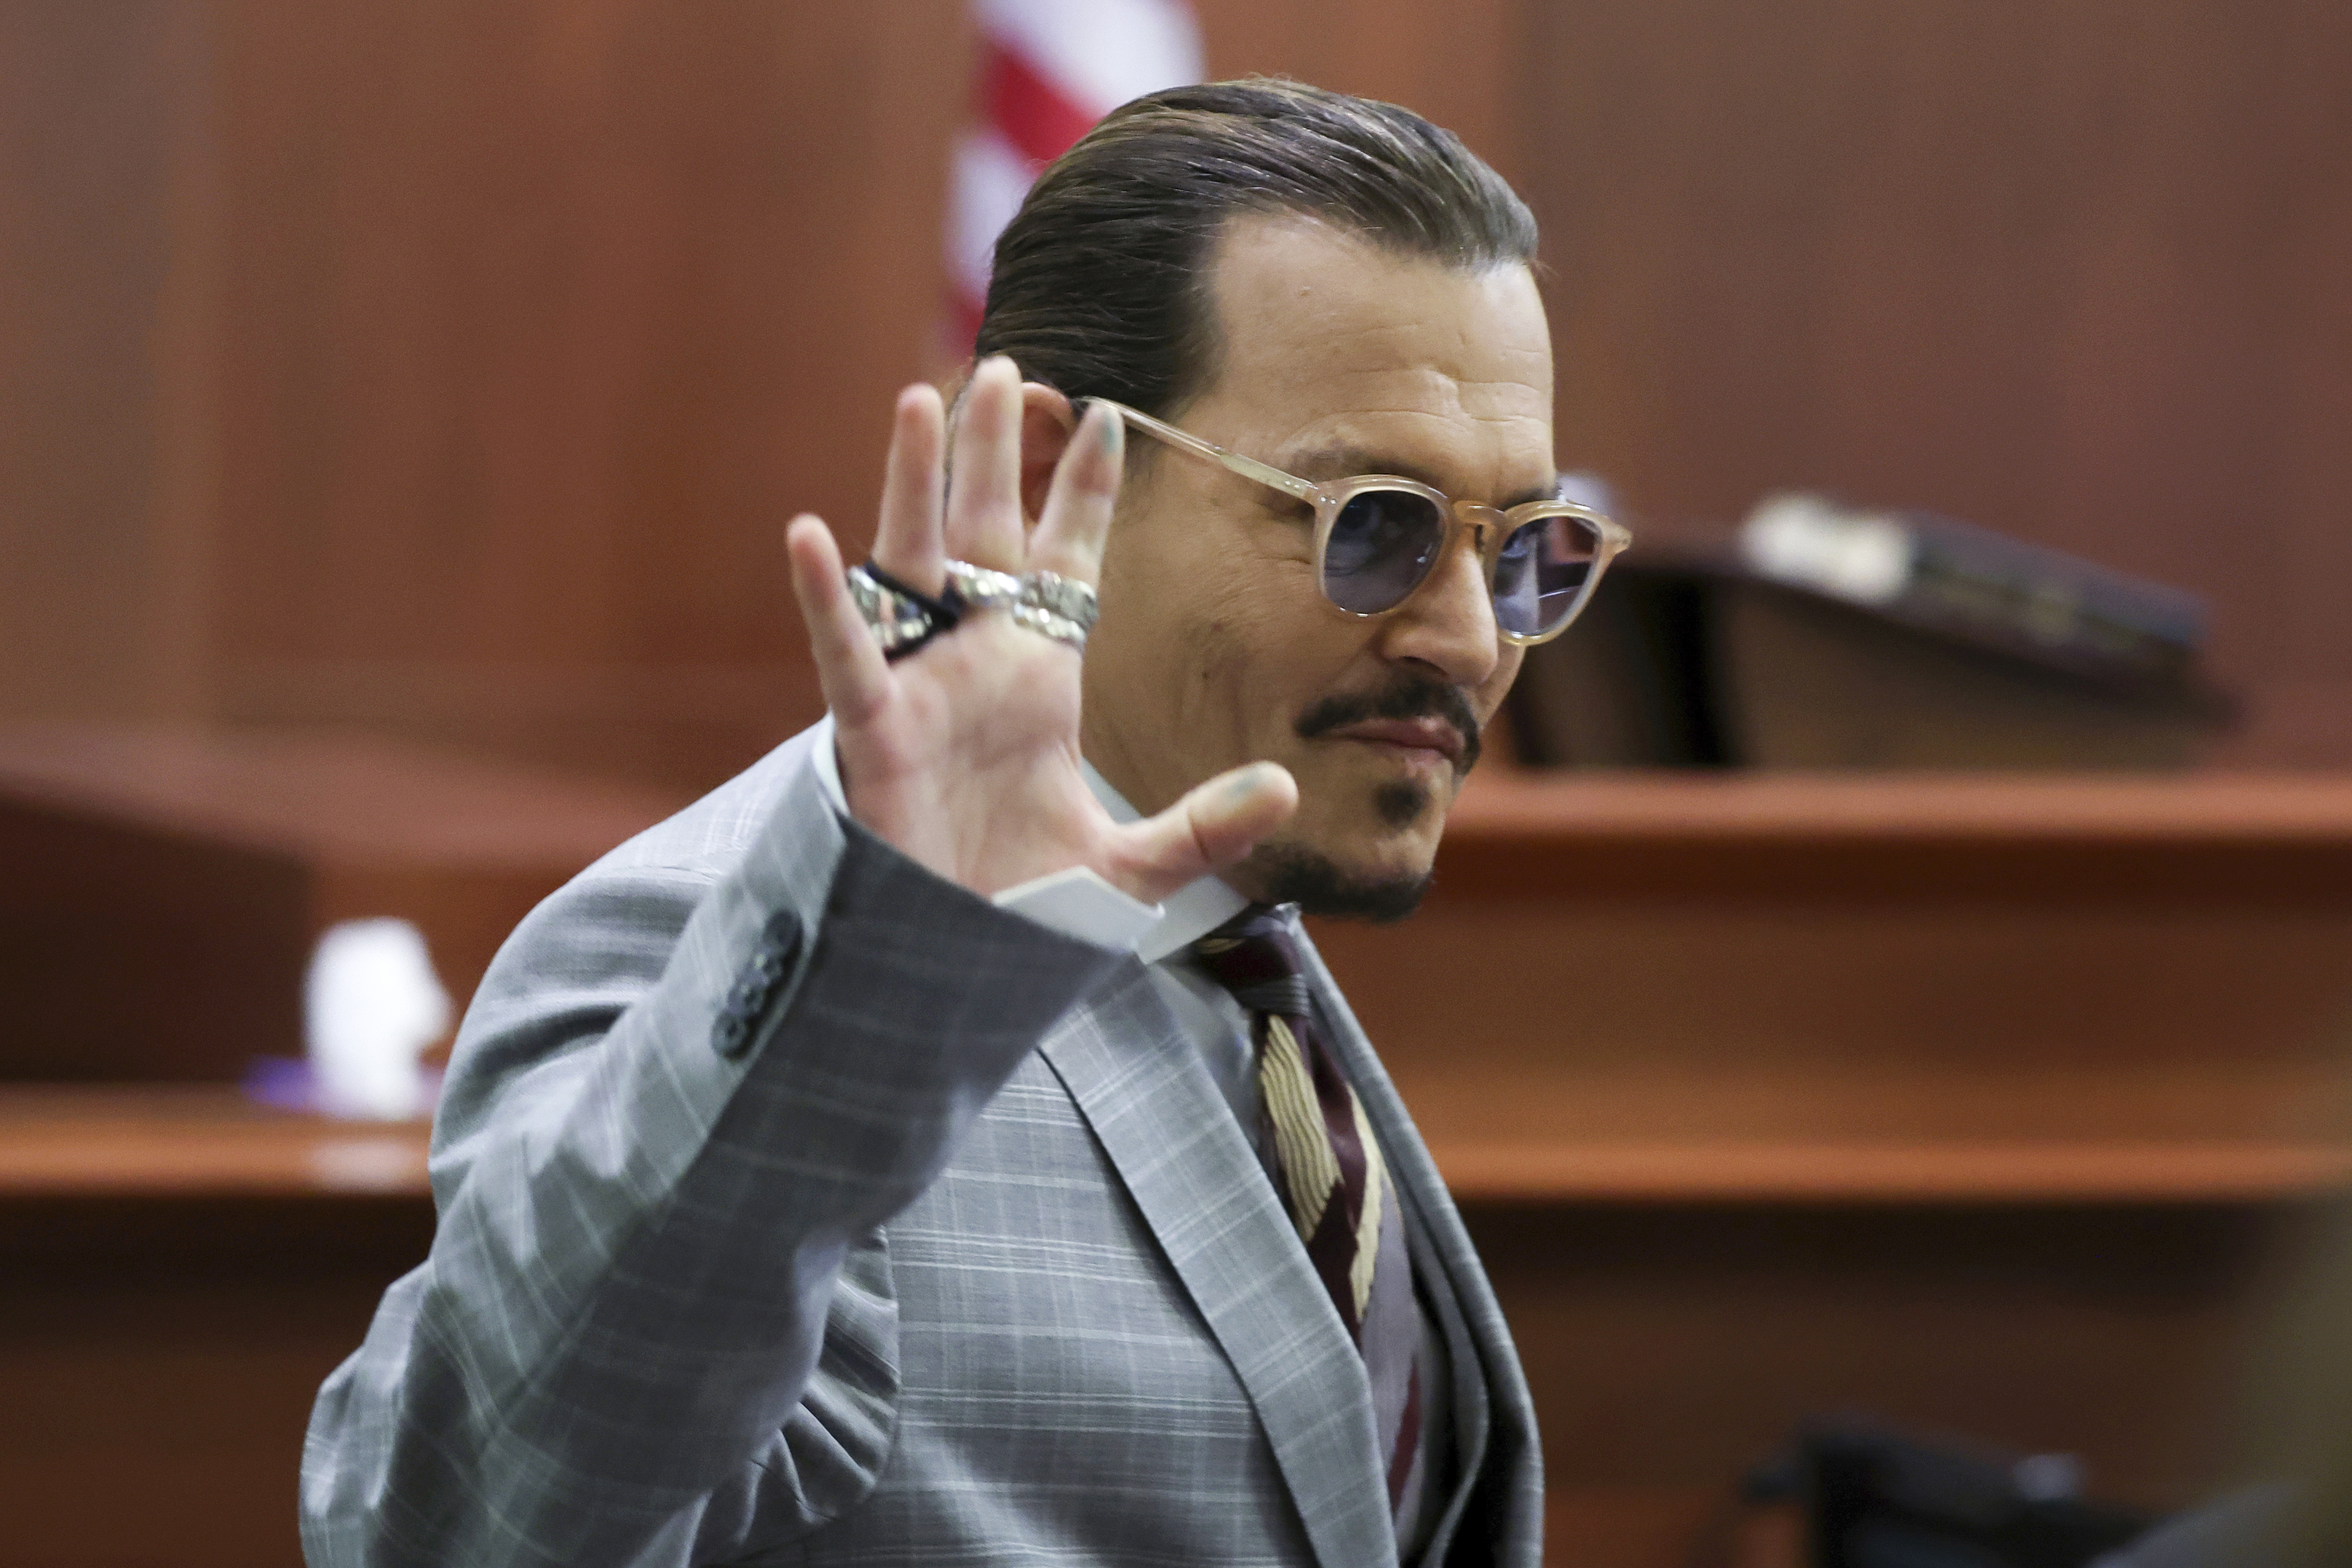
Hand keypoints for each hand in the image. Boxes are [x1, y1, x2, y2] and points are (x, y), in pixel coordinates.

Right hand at [785, 357, 1296, 903]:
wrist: (959, 971)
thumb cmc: (1027, 912)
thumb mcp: (1135, 869)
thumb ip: (1207, 824)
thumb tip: (1286, 785)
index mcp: (1039, 684)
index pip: (1065, 566)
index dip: (1080, 494)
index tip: (1105, 417)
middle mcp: (977, 669)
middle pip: (986, 537)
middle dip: (991, 452)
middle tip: (1000, 363)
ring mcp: (922, 693)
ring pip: (914, 566)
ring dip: (915, 484)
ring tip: (922, 400)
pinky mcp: (874, 735)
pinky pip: (847, 656)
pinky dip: (828, 600)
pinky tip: (812, 535)